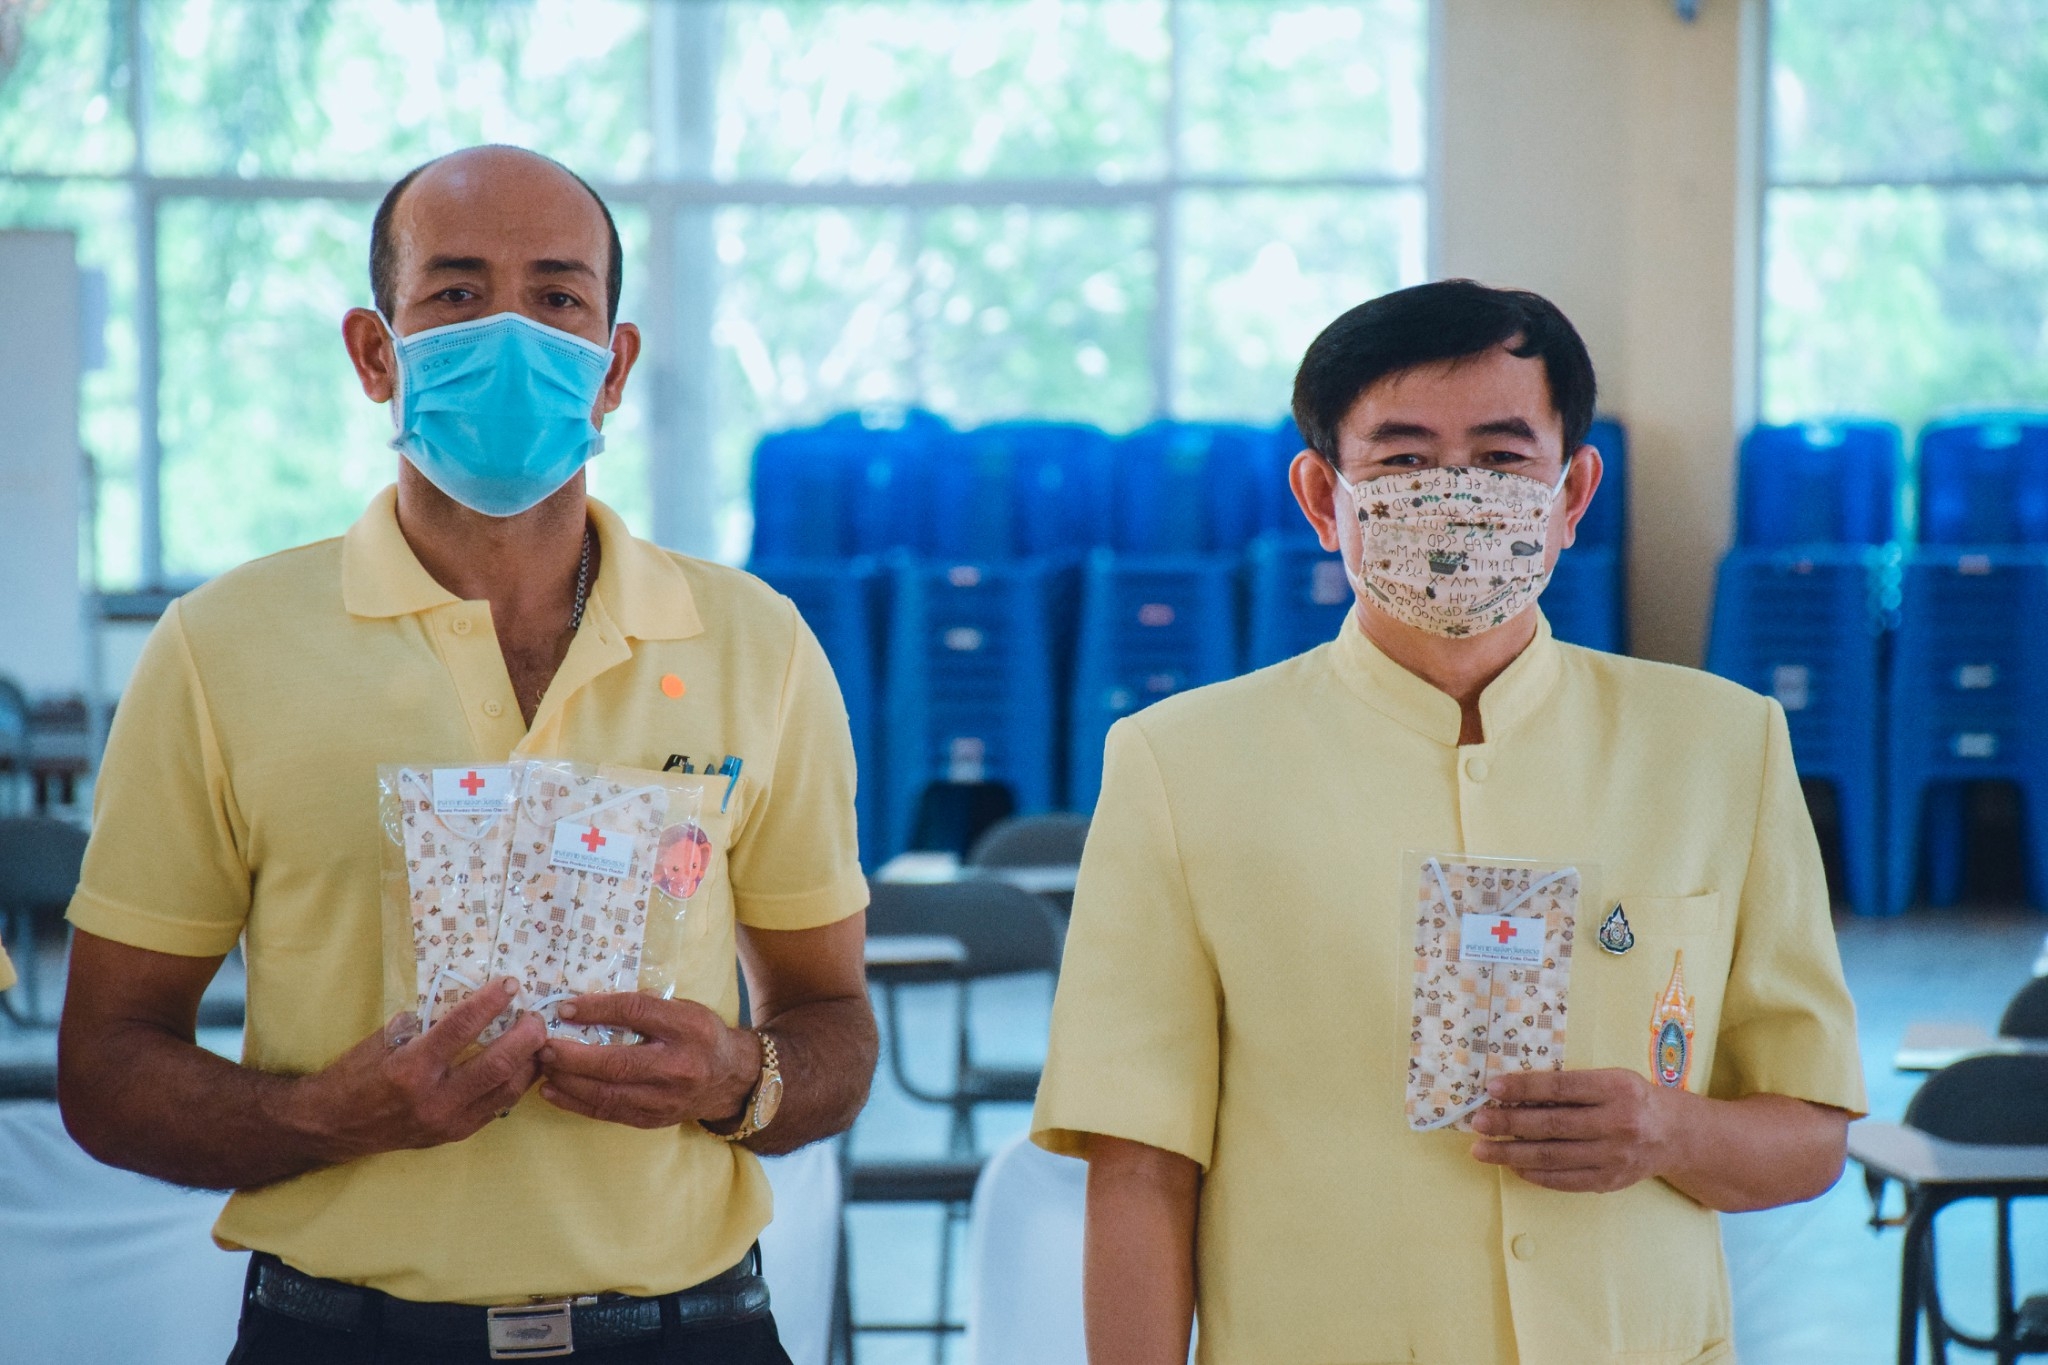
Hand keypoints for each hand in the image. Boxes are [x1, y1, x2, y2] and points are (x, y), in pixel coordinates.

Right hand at [289, 978, 546, 1162]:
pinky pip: (497, 1108)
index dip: (491, 1002)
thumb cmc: (356, 1075)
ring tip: (538, 1040)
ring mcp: (447, 1122)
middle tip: (537, 1016)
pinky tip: (523, 1067)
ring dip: (530, 1063)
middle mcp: (433, 1099)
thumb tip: (466, 997)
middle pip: (498, 1064)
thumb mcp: (383, 1039)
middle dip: (527, 1036)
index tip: (510, 985)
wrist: (333, 1127)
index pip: (462, 1028)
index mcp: (410, 1068)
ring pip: (507, 1090)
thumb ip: (423, 1022)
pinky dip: (515, 1085)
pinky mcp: (454, 1135)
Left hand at [537, 993, 760, 1130]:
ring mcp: (665, 1099)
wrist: (730, 1079)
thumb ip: (645, 1006)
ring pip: (608, 1094)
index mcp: (688, 1027)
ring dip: (568, 1081)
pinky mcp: (653, 1120)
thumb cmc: (700, 1035)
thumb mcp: (683, 1009)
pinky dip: (576, 1102)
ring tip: (542, 1067)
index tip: (565, 1008)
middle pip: (618, 1062)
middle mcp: (679, 1066)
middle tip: (542, 1045)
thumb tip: (588, 1004)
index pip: (637, 1013)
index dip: (598, 1010)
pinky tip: (553, 1091)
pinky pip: (608, 1113)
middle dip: (573, 1056)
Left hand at [1467, 1068, 1680, 1192]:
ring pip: (1553, 1157)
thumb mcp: (1610, 1079)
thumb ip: (1572, 1086)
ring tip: (1482, 1150)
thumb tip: (1515, 1092)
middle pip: (1552, 1125)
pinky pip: (1564, 1180)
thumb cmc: (1633, 1099)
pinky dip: (1534, 1173)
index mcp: (1616, 1089)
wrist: (1676, 1135)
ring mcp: (1614, 1157)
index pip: (1561, 1088)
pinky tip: (1512, 1166)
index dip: (1524, 1088)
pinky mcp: (1609, 1181)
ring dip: (1511, 1154)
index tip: (1492, 1088)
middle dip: (1509, 1124)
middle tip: (1477, 1123)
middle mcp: (1618, 1124)